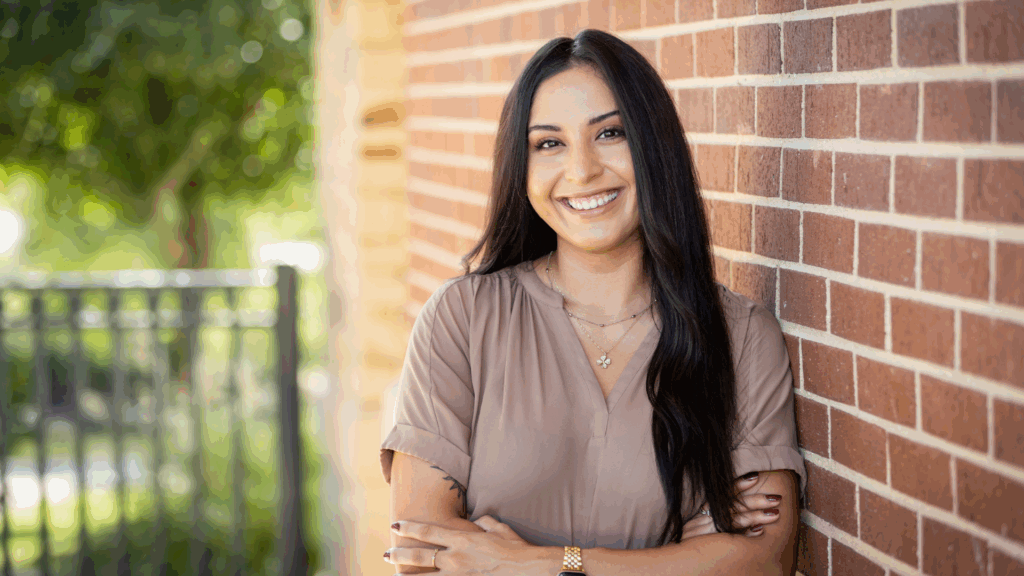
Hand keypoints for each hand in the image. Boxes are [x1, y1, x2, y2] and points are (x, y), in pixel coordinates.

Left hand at [386, 516, 549, 574]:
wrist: (527, 568)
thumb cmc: (515, 547)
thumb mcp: (497, 527)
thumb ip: (482, 521)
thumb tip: (476, 520)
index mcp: (461, 539)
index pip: (428, 532)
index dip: (409, 528)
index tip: (395, 526)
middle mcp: (455, 558)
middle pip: (419, 557)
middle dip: (400, 555)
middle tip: (386, 554)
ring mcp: (458, 575)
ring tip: (395, 575)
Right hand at [681, 471, 782, 539]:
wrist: (670, 566)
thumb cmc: (689, 549)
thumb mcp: (698, 530)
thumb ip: (715, 519)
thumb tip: (745, 513)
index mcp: (699, 514)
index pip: (720, 494)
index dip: (738, 484)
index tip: (755, 476)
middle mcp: (699, 521)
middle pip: (730, 506)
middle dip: (755, 500)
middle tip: (776, 498)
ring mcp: (701, 534)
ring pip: (731, 519)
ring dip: (755, 515)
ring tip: (775, 514)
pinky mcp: (704, 547)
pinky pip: (728, 539)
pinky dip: (744, 535)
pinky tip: (759, 531)